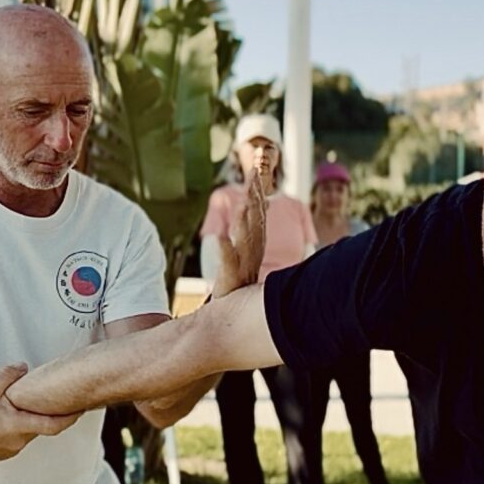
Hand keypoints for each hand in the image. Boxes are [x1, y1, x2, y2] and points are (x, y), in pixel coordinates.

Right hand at [0, 363, 81, 460]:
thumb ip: (7, 375)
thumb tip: (23, 367)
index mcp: (17, 427)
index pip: (54, 425)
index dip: (71, 418)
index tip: (82, 410)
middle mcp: (15, 443)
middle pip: (38, 427)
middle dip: (43, 414)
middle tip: (50, 401)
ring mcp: (4, 451)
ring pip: (23, 432)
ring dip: (23, 420)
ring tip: (16, 405)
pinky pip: (9, 438)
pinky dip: (9, 427)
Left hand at [213, 167, 266, 297]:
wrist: (234, 314)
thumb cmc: (239, 281)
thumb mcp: (248, 251)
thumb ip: (255, 226)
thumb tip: (264, 202)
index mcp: (256, 244)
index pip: (259, 213)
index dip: (258, 192)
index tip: (256, 170)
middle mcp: (253, 252)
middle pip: (255, 221)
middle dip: (255, 198)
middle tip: (254, 177)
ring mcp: (243, 264)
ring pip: (246, 237)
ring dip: (245, 219)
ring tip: (243, 201)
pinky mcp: (231, 278)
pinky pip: (228, 261)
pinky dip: (225, 248)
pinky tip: (219, 236)